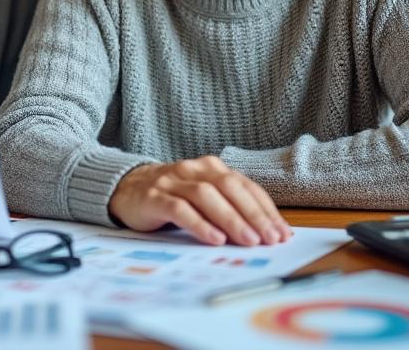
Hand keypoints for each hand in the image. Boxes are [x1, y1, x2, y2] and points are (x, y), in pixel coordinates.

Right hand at [108, 156, 289, 245]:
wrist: (126, 189)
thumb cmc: (172, 197)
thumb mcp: (203, 197)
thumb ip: (228, 207)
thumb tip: (264, 232)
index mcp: (212, 167)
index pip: (245, 186)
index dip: (266, 209)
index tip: (282, 232)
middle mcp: (194, 169)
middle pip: (230, 188)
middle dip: (254, 215)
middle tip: (270, 238)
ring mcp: (173, 181)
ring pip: (207, 196)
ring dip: (231, 219)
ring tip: (249, 241)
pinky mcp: (154, 197)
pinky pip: (180, 209)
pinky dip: (200, 224)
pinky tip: (214, 239)